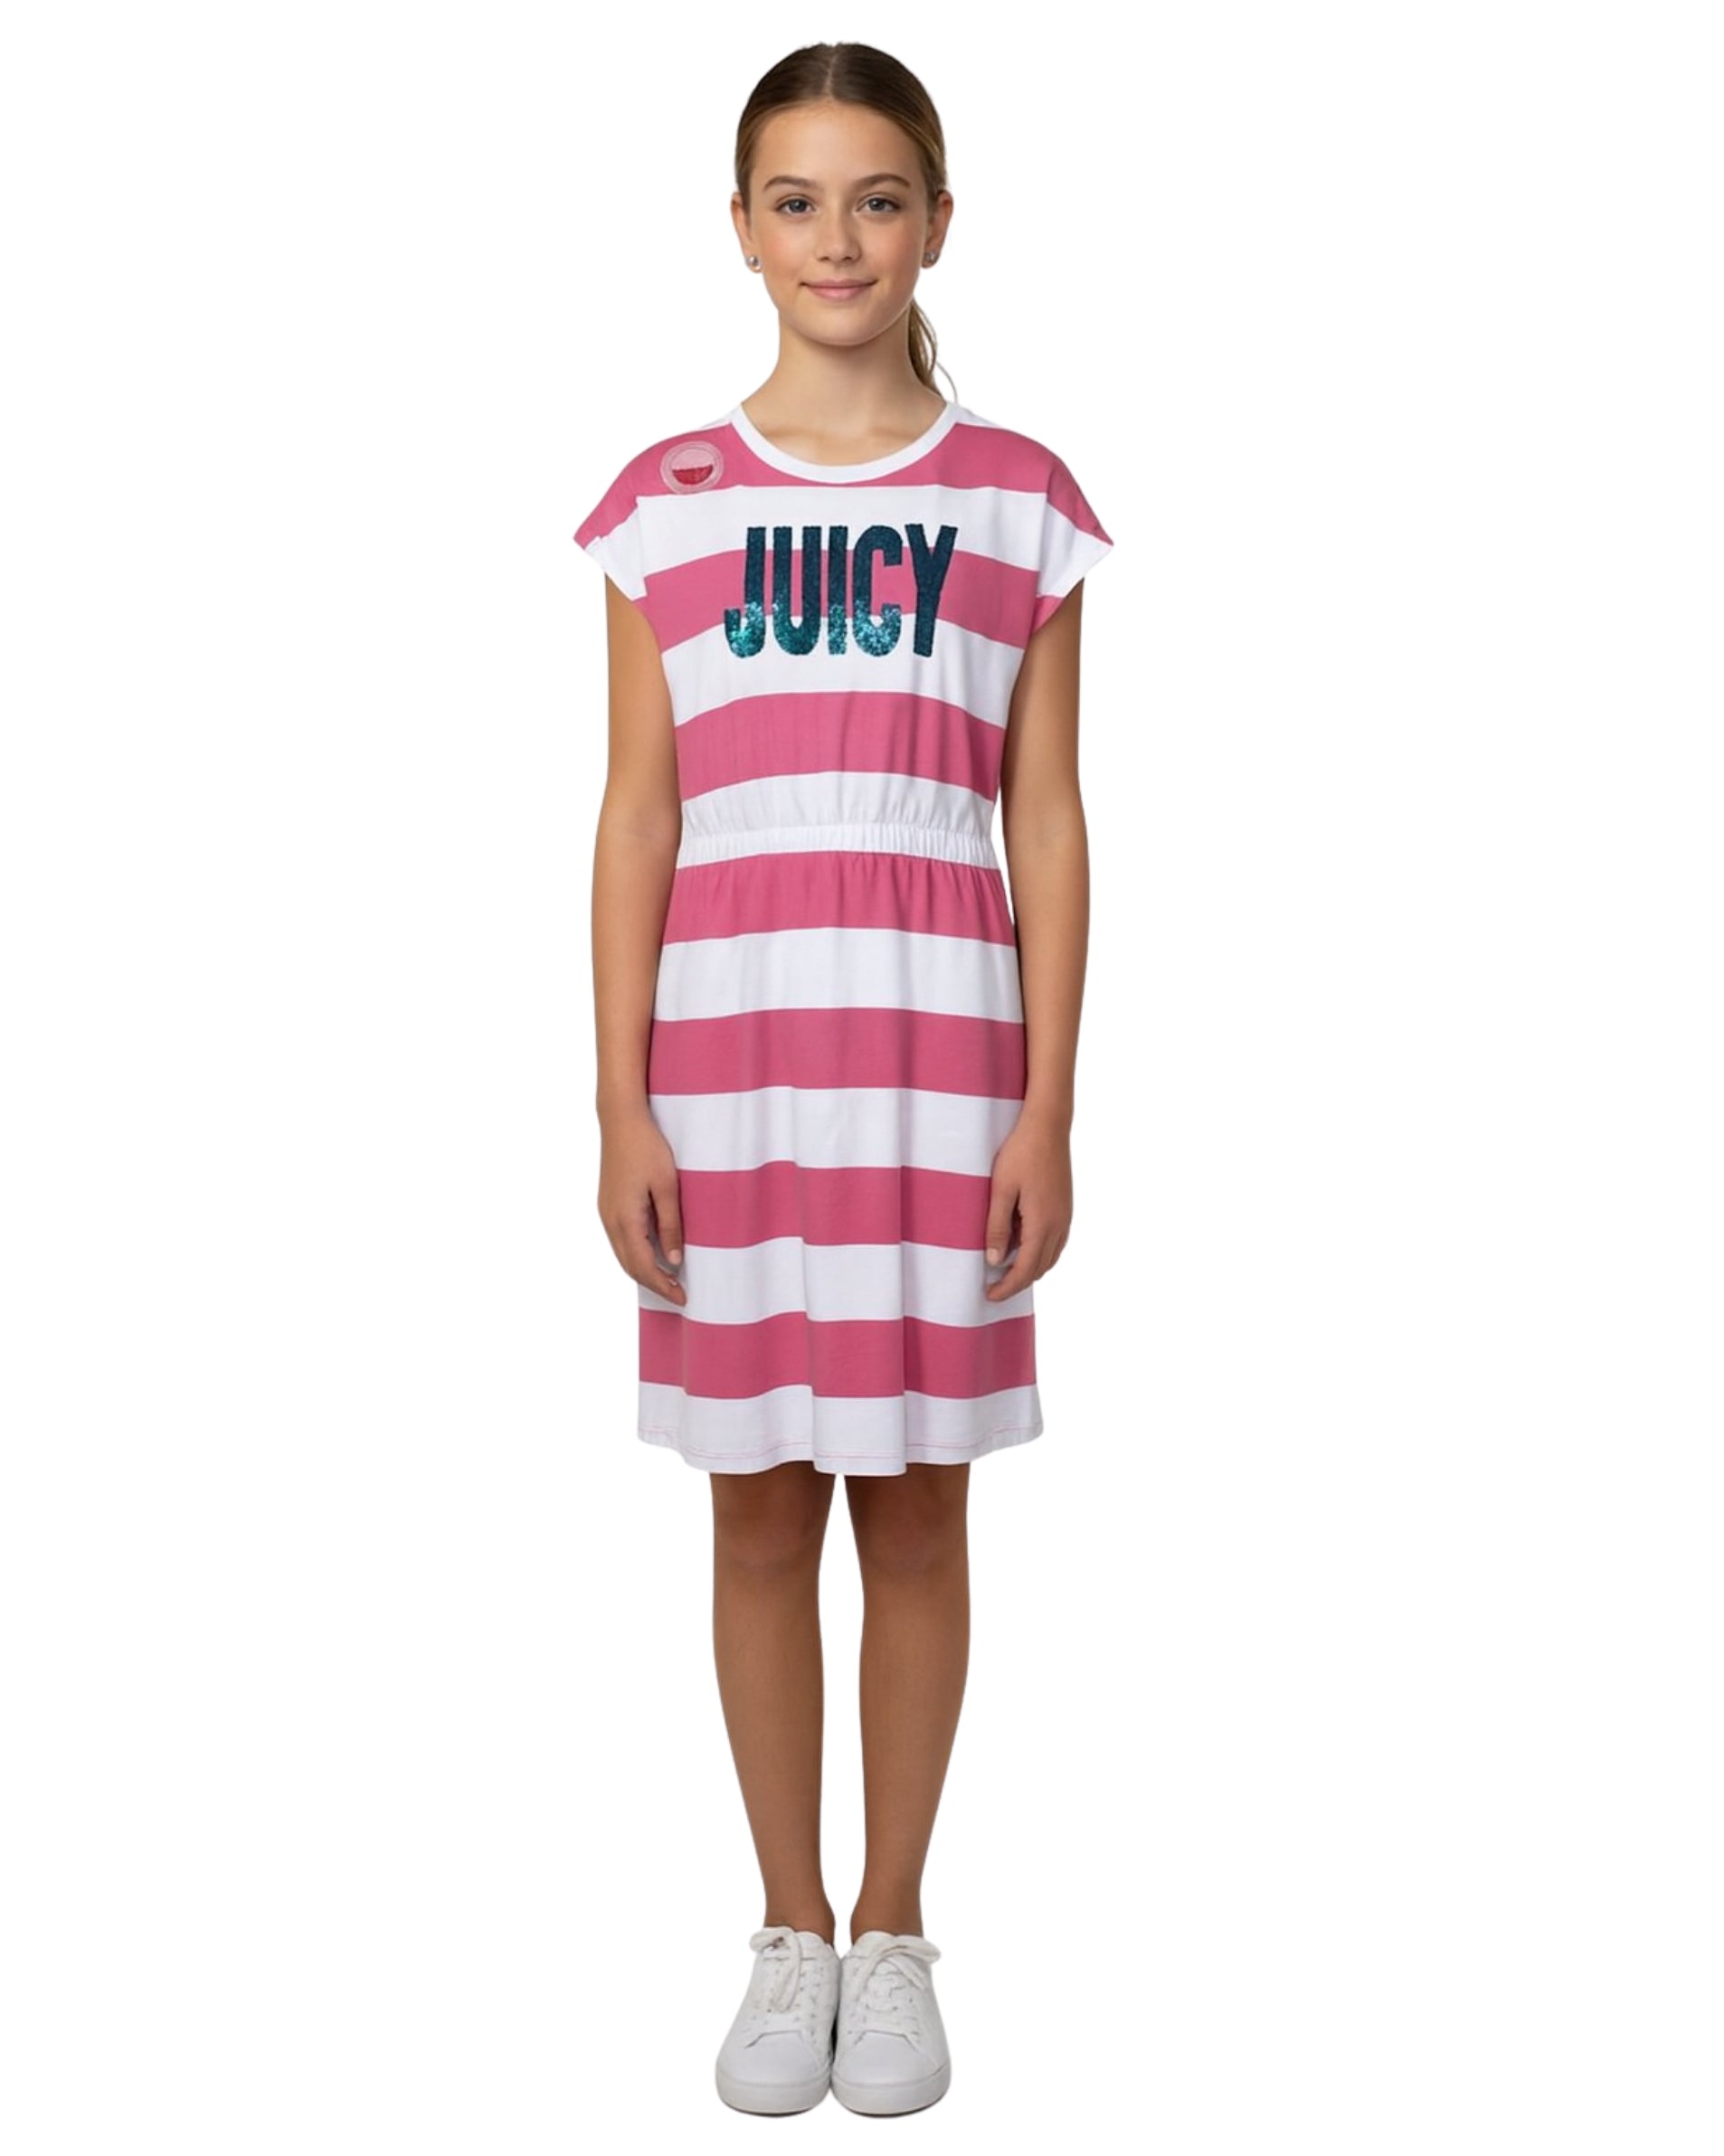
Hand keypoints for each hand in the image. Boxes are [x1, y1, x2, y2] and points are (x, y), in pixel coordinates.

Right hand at [597, 1104, 685, 1304]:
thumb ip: (670, 1225)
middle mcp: (610, 1220)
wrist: (620, 1120)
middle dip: (653, 1284)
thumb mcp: (667, 1186)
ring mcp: (605, 1213)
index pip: (643, 1266)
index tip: (683, 1297)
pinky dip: (636, 1254)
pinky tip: (653, 1254)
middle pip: (630, 1266)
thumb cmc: (647, 1148)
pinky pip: (620, 1240)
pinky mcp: (607, 1205)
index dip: (663, 1286)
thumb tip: (674, 1260)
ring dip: (643, 1271)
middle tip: (678, 1295)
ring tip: (669, 1280)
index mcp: (625, 1219)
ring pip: (623, 1255)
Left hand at [983, 1110, 1072, 1301]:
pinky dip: (1040, 1253)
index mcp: (1043, 1224)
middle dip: (1018, 1282)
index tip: (989, 1295)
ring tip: (1005, 1270)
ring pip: (1050, 1257)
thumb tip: (994, 1261)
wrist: (1048, 1125)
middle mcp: (1059, 1225)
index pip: (1025, 1270)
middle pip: (1040, 1268)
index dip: (1007, 1287)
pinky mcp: (1066, 1207)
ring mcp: (1066, 1216)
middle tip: (994, 1287)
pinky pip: (1056, 1242)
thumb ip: (997, 1227)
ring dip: (1030, 1268)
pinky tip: (1023, 1245)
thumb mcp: (1001, 1190)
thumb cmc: (1021, 1153)